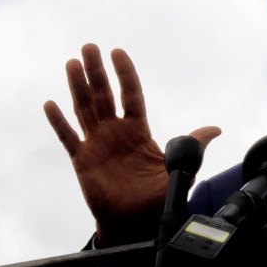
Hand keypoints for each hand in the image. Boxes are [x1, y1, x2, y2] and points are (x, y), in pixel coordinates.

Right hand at [44, 44, 220, 245]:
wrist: (134, 220)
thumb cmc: (155, 194)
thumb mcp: (179, 167)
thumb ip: (193, 146)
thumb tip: (216, 129)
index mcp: (137, 130)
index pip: (131, 95)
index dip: (125, 74)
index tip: (118, 52)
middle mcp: (115, 132)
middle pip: (104, 95)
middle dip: (97, 71)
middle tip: (90, 47)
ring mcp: (97, 143)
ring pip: (84, 109)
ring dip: (77, 87)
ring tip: (72, 63)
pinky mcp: (82, 160)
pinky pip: (68, 137)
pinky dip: (59, 122)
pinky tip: (50, 104)